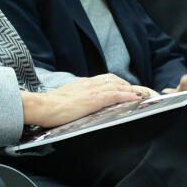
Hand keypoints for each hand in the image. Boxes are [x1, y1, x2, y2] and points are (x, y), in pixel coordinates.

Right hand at [21, 75, 153, 126]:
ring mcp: (92, 91)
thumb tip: (82, 106)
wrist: (41, 106)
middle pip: (116, 80)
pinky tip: (137, 99)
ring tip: (146, 96)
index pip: (106, 79)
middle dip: (131, 86)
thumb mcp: (66, 99)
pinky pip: (115, 95)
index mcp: (83, 84)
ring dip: (134, 90)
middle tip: (143, 93)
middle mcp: (89, 84)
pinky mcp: (93, 100)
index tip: (130, 89)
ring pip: (119, 85)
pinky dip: (128, 95)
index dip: (120, 84)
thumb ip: (77, 99)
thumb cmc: (49, 107)